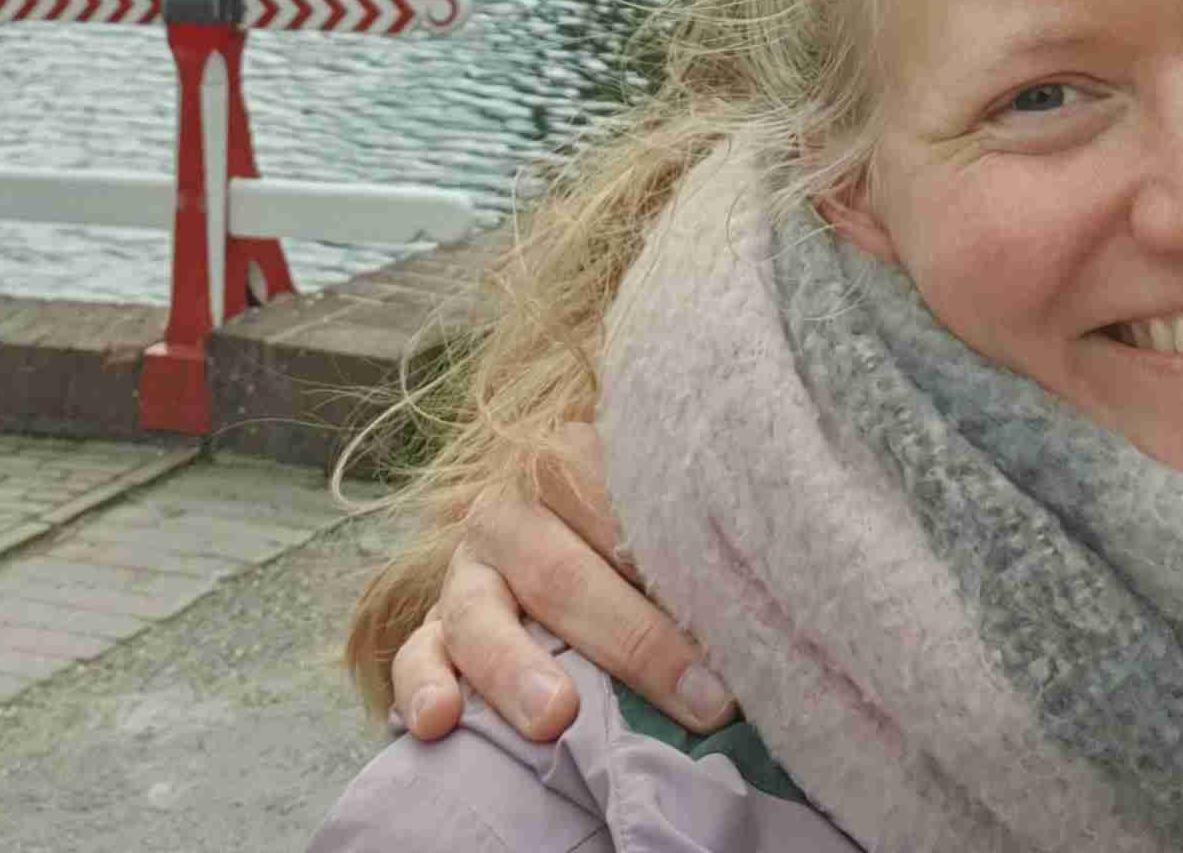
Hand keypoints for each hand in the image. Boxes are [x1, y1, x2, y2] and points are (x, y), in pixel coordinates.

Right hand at [388, 423, 733, 744]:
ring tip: (555, 717)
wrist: (539, 530)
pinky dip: (422, 685)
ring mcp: (466, 568)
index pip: (623, 505)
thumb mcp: (647, 516)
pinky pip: (415, 652)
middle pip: (563, 569)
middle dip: (632, 638)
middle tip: (698, 697)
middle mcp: (512, 510)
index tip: (741, 627)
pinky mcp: (430, 623)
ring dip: (516, 665)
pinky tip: (440, 720)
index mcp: (571, 463)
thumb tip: (767, 618)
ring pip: (478, 611)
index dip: (681, 563)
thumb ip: (683, 546)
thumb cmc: (622, 534)